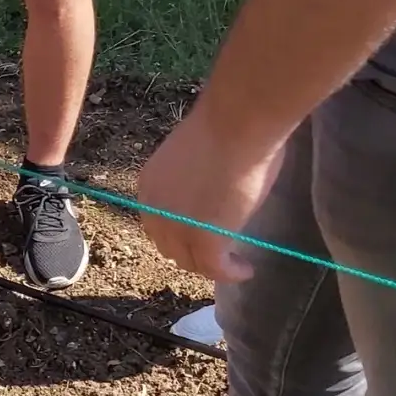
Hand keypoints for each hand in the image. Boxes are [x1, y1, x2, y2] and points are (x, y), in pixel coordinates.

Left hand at [135, 104, 286, 281]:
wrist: (237, 122)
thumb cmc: (226, 126)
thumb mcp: (195, 158)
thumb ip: (194, 181)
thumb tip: (213, 190)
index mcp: (149, 185)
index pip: (157, 224)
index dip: (178, 234)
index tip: (200, 236)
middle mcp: (155, 209)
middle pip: (170, 246)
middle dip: (192, 253)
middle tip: (219, 253)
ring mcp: (177, 227)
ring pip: (191, 261)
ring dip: (211, 266)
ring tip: (233, 264)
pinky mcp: (204, 240)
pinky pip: (215, 268)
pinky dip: (231, 273)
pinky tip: (245, 270)